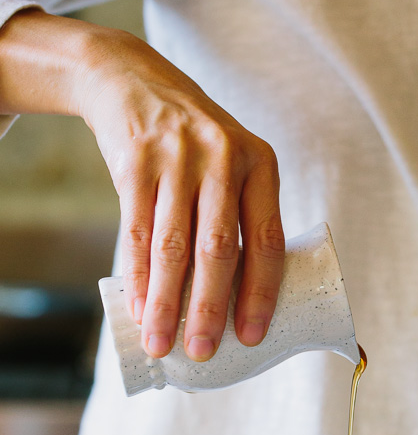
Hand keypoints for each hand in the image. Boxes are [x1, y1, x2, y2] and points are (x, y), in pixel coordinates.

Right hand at [78, 28, 283, 359]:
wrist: (134, 82)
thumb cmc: (195, 146)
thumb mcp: (233, 164)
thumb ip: (241, 217)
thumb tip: (243, 300)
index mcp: (260, 166)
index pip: (266, 241)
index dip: (261, 293)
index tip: (252, 337)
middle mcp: (222, 159)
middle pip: (218, 250)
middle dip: (210, 309)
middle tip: (203, 352)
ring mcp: (176, 158)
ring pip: (173, 248)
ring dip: (167, 303)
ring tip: (162, 343)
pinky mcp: (135, 161)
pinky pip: (137, 233)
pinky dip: (139, 277)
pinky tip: (140, 309)